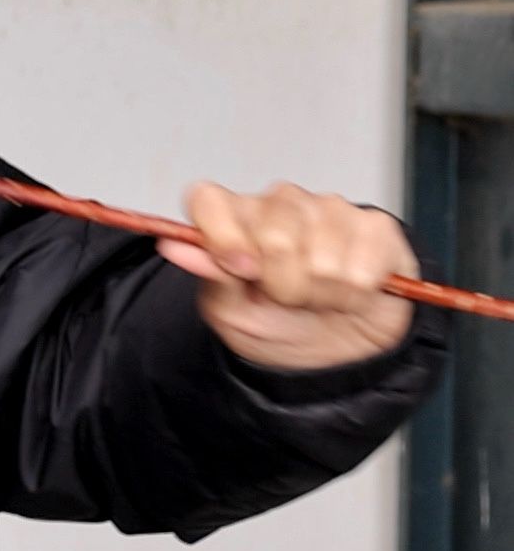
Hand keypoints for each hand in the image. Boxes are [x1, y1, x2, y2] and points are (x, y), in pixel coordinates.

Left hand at [158, 181, 415, 372]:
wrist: (337, 351)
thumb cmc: (280, 324)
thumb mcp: (232, 312)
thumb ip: (211, 277)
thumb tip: (174, 245)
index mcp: (235, 218)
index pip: (208, 199)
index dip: (222, 235)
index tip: (239, 269)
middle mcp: (281, 203)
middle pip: (273, 235)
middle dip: (281, 284)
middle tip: (287, 297)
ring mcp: (331, 208)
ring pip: (321, 257)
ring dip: (320, 293)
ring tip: (320, 295)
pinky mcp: (375, 225)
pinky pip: (360, 267)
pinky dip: (354, 293)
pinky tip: (352, 290)